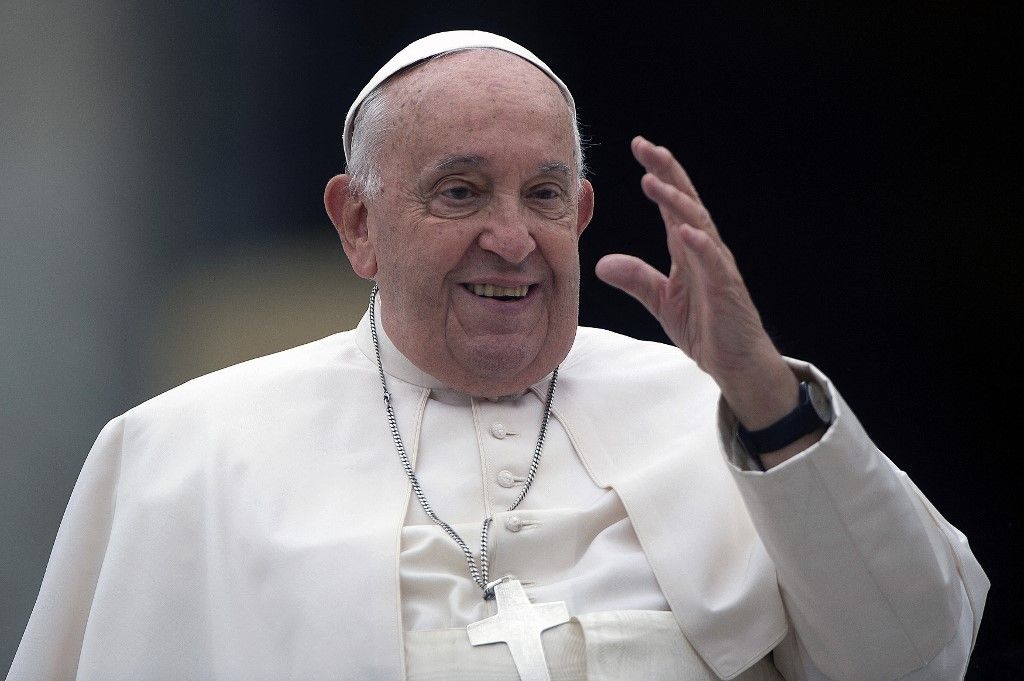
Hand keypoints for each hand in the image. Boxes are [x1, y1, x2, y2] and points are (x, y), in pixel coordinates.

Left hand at [596, 136, 798, 432]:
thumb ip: (636, 279)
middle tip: (646, 147)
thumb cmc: (706, 327)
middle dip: (667, 172)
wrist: (735, 362)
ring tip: (655, 182)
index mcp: (688, 248)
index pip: (672, 203)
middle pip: (686, 202)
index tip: (638, 146)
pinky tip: (685, 230)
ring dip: (677, 202)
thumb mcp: (661, 301)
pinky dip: (700, 245)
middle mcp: (705, 249)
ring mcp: (718, 267)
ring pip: (699, 225)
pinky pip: (714, 263)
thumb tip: (603, 264)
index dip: (658, 173)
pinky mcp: (727, 290)